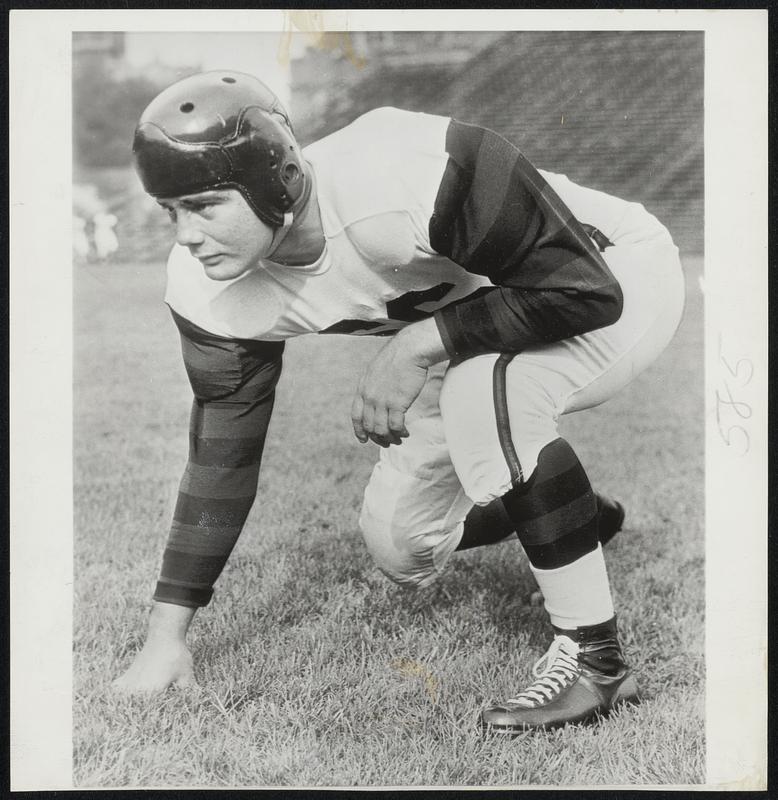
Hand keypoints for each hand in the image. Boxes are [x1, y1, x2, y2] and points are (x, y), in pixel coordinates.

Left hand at [351, 319, 447, 446]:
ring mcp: (382, 401)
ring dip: (390, 438)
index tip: (364, 439)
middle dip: (377, 438)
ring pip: (381, 429)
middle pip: (369, 426)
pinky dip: (400, 433)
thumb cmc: (397, 358)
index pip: (356, 416)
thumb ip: (373, 385)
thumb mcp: (376, 370)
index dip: (359, 431)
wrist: (409, 350)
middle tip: (387, 442)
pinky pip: (396, 426)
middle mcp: (369, 396)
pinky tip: (406, 433)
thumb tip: (377, 399)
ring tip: (398, 439)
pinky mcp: (397, 403)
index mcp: (362, 388)